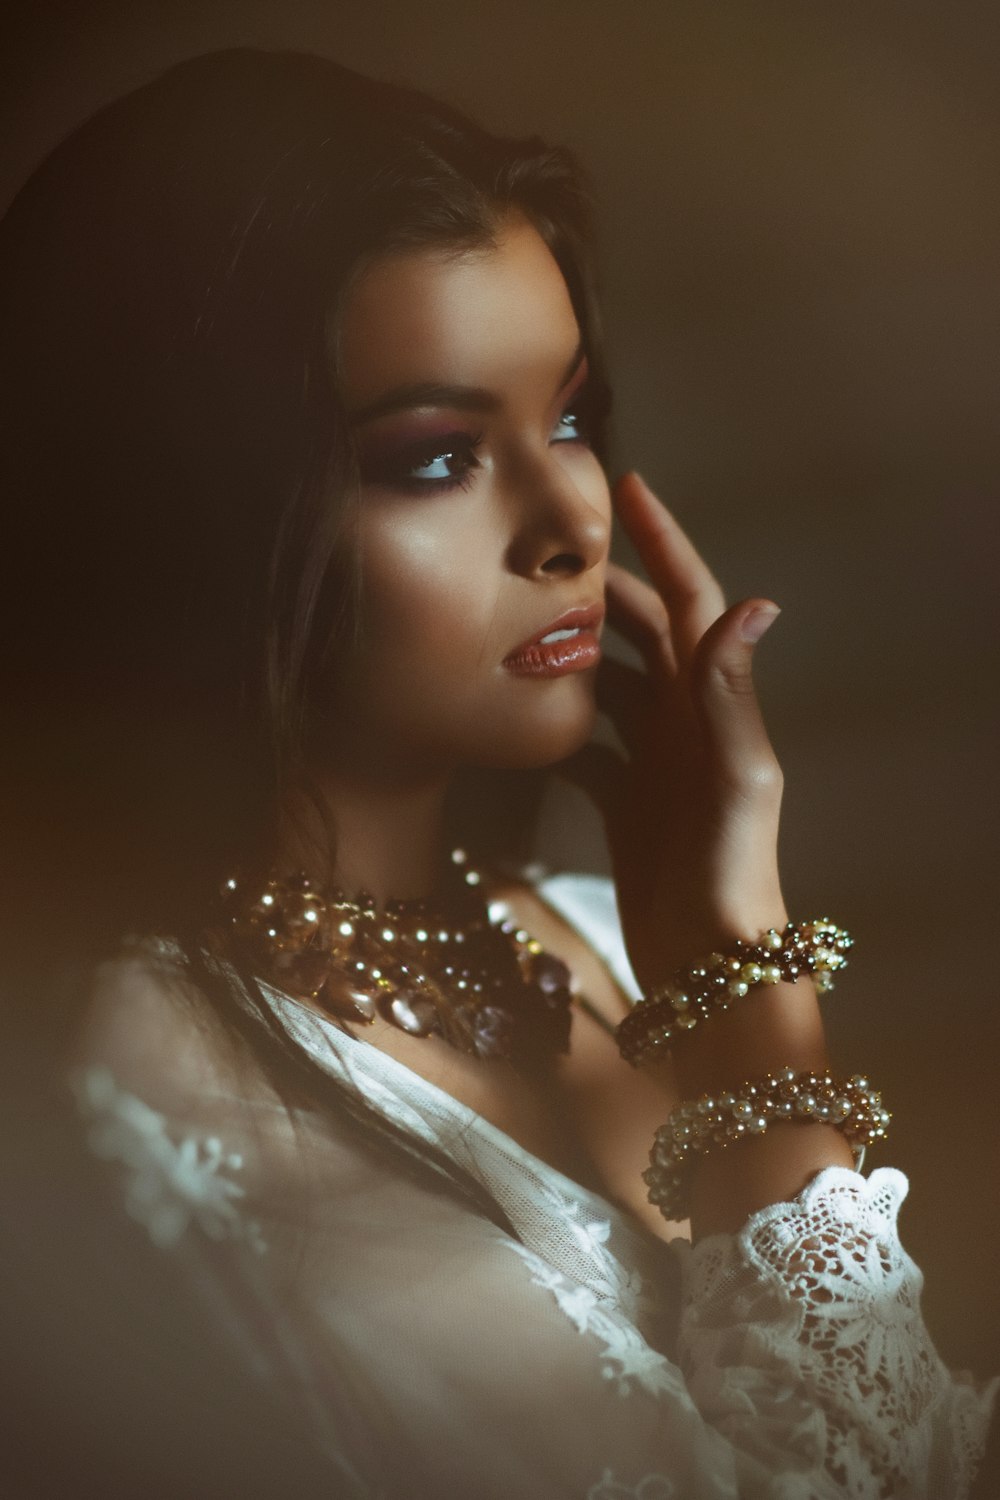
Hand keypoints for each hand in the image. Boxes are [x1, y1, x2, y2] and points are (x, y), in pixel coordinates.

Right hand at [566, 471, 788, 991]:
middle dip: (602, 590)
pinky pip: (588, 749)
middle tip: (548, 557)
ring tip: (520, 626)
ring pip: (608, 686)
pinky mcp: (627, 804)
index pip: (690, 603)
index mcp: (713, 706)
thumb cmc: (733, 875)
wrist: (711, 966)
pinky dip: (560, 726)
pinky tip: (522, 717)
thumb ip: (731, 692)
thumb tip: (754, 601)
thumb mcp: (738, 778)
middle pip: (642, 634)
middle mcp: (686, 725)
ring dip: (573, 654)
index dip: (663, 543)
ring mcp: (656, 764)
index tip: (628, 488)